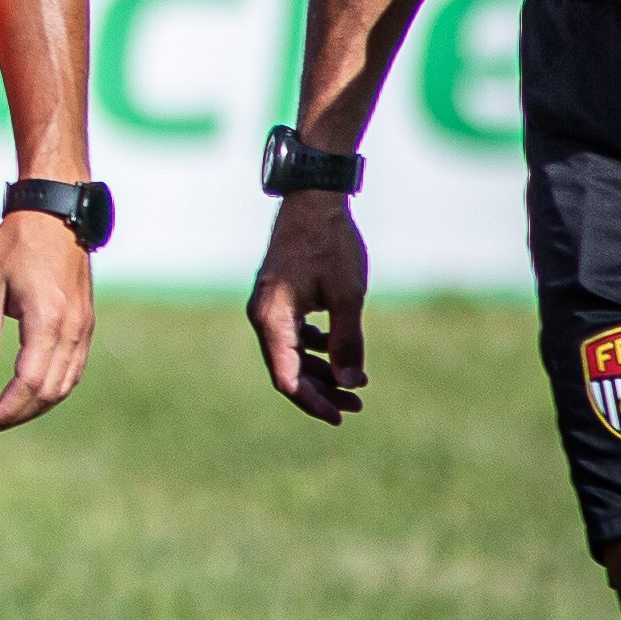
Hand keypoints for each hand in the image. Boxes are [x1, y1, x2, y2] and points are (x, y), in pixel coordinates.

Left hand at [0, 209, 95, 434]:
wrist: (55, 215)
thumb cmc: (15, 246)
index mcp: (47, 320)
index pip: (28, 382)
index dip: (6, 409)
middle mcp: (72, 329)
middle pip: (50, 390)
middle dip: (20, 414)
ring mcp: (84, 327)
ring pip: (66, 383)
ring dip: (38, 405)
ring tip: (7, 414)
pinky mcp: (87, 323)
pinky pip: (74, 368)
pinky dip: (54, 387)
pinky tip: (32, 392)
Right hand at [249, 190, 371, 422]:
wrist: (314, 201)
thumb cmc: (330, 245)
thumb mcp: (348, 297)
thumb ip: (347, 342)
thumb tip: (350, 384)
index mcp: (272, 319)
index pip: (286, 377)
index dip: (312, 402)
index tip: (341, 417)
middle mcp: (263, 317)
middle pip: (288, 369)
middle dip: (321, 391)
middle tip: (357, 406)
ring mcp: (269, 308)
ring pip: (291, 354)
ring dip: (321, 372)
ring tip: (356, 384)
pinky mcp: (279, 299)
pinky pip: (292, 336)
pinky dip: (315, 350)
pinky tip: (339, 351)